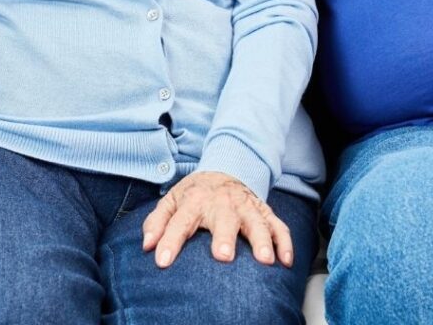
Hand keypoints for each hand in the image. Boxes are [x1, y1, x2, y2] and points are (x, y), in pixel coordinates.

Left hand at [141, 171, 292, 269]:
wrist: (225, 169)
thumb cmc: (195, 194)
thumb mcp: (171, 200)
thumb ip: (157, 222)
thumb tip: (147, 246)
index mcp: (195, 200)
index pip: (179, 221)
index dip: (170, 241)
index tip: (162, 261)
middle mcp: (222, 202)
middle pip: (224, 218)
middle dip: (225, 236)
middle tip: (223, 256)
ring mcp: (245, 206)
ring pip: (256, 221)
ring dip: (261, 239)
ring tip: (265, 260)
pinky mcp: (263, 211)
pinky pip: (278, 225)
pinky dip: (284, 241)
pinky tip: (286, 260)